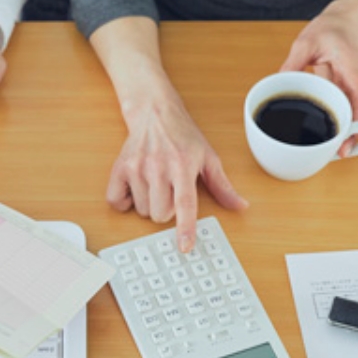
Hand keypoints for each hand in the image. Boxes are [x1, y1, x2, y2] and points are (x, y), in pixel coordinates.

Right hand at [108, 96, 247, 252]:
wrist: (154, 112)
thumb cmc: (182, 136)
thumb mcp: (208, 158)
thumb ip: (222, 186)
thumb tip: (240, 206)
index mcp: (183, 165)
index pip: (185, 203)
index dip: (185, 227)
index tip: (184, 246)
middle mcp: (158, 166)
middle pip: (160, 214)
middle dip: (167, 211)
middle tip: (170, 193)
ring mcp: (136, 167)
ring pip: (142, 210)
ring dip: (149, 204)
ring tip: (154, 184)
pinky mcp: (120, 168)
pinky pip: (116, 201)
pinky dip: (125, 201)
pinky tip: (135, 188)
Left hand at [280, 10, 357, 156]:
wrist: (340, 24)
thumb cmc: (327, 31)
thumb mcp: (305, 42)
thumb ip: (293, 62)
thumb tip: (280, 81)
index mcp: (353, 71)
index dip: (356, 124)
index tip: (345, 140)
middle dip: (354, 134)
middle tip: (337, 152)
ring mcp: (355, 88)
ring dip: (351, 131)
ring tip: (334, 147)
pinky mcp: (348, 91)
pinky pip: (351, 111)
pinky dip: (344, 123)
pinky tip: (330, 132)